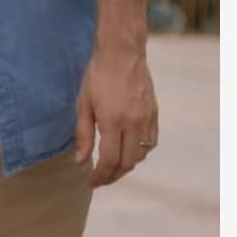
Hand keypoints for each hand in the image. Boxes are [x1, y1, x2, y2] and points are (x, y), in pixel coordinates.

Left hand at [74, 40, 158, 186]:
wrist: (122, 53)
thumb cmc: (97, 76)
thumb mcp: (83, 104)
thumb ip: (83, 135)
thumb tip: (81, 162)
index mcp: (113, 121)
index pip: (109, 160)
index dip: (100, 176)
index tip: (91, 183)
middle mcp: (134, 123)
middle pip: (127, 162)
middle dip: (113, 176)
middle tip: (101, 180)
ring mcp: (147, 118)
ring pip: (141, 154)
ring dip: (127, 165)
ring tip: (112, 168)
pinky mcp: (155, 113)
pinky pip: (151, 142)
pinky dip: (140, 152)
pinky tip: (128, 151)